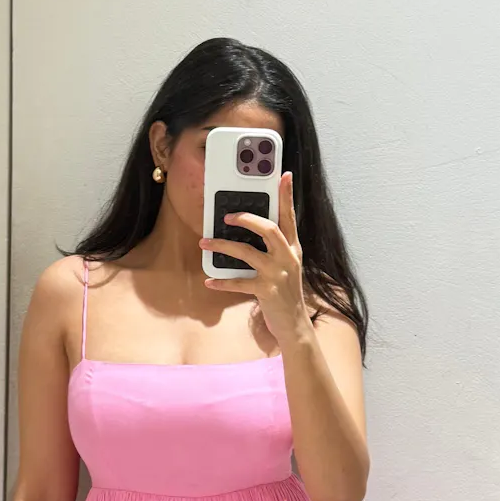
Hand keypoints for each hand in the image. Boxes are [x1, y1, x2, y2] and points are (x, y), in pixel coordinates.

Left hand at [199, 171, 308, 346]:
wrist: (294, 325)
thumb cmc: (285, 293)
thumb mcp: (285, 267)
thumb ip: (274, 249)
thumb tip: (250, 231)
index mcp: (292, 248)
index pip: (290, 217)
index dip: (286, 196)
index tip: (283, 175)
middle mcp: (288, 257)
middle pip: (268, 228)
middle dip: (247, 219)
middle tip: (227, 215)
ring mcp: (278, 274)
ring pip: (247, 252)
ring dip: (223, 246)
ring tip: (205, 242)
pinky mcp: (267, 291)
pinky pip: (239, 282)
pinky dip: (221, 281)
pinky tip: (209, 281)